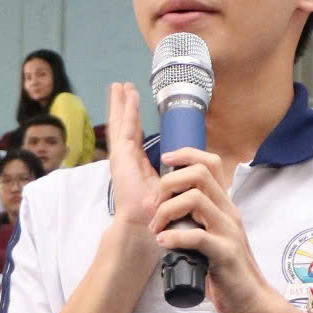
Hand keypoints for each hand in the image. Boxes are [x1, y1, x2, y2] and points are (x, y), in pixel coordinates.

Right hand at [102, 82, 163, 260]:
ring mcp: (121, 157)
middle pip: (125, 126)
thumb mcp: (169, 188)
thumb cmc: (158, 214)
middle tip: (122, 86)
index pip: (135, 137)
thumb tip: (194, 169)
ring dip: (121, 104)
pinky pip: (124, 128)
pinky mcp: (121, 156)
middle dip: (125, 106)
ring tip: (119, 85)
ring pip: (121, 123)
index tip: (135, 103)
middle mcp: (127, 159)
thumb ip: (177, 176)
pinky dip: (125, 111)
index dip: (135, 119)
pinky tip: (126, 97)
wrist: (142, 226)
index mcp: (137, 166)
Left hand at [151, 148, 275, 312]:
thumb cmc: (224, 268)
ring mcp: (228, 231)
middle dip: (169, 183)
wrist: (247, 299)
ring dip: (167, 210)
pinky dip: (175, 237)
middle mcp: (228, 212)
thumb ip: (194, 218)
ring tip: (157, 229)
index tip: (164, 160)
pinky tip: (164, 243)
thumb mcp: (210, 234)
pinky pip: (197, 236)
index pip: (210, 163)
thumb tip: (162, 206)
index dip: (185, 154)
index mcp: (224, 205)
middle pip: (200, 173)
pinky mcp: (225, 253)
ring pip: (196, 199)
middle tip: (154, 207)